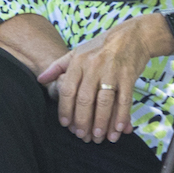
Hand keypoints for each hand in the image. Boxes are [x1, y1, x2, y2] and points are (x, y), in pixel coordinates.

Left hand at [36, 18, 159, 143]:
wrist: (133, 35)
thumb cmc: (102, 46)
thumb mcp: (77, 51)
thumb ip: (58, 67)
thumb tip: (40, 80)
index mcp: (79, 62)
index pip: (68, 90)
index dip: (65, 109)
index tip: (65, 124)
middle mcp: (94, 67)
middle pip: (85, 99)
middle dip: (83, 120)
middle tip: (82, 136)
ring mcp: (112, 72)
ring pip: (104, 102)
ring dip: (102, 122)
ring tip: (99, 137)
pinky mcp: (129, 77)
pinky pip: (124, 100)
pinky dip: (122, 116)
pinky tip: (119, 129)